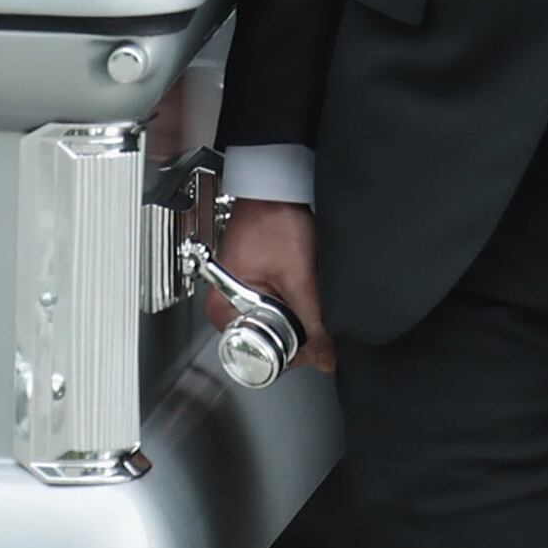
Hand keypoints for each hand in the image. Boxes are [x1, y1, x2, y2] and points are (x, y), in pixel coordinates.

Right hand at [214, 198, 331, 373]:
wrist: (275, 188)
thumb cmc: (273, 220)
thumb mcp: (299, 279)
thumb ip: (314, 323)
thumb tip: (326, 359)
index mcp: (221, 308)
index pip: (260, 352)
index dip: (293, 352)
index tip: (316, 346)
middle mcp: (223, 303)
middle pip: (268, 340)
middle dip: (297, 334)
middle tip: (316, 317)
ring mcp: (237, 293)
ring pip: (274, 324)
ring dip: (297, 319)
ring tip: (306, 294)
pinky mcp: (250, 284)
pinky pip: (274, 308)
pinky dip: (293, 305)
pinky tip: (303, 291)